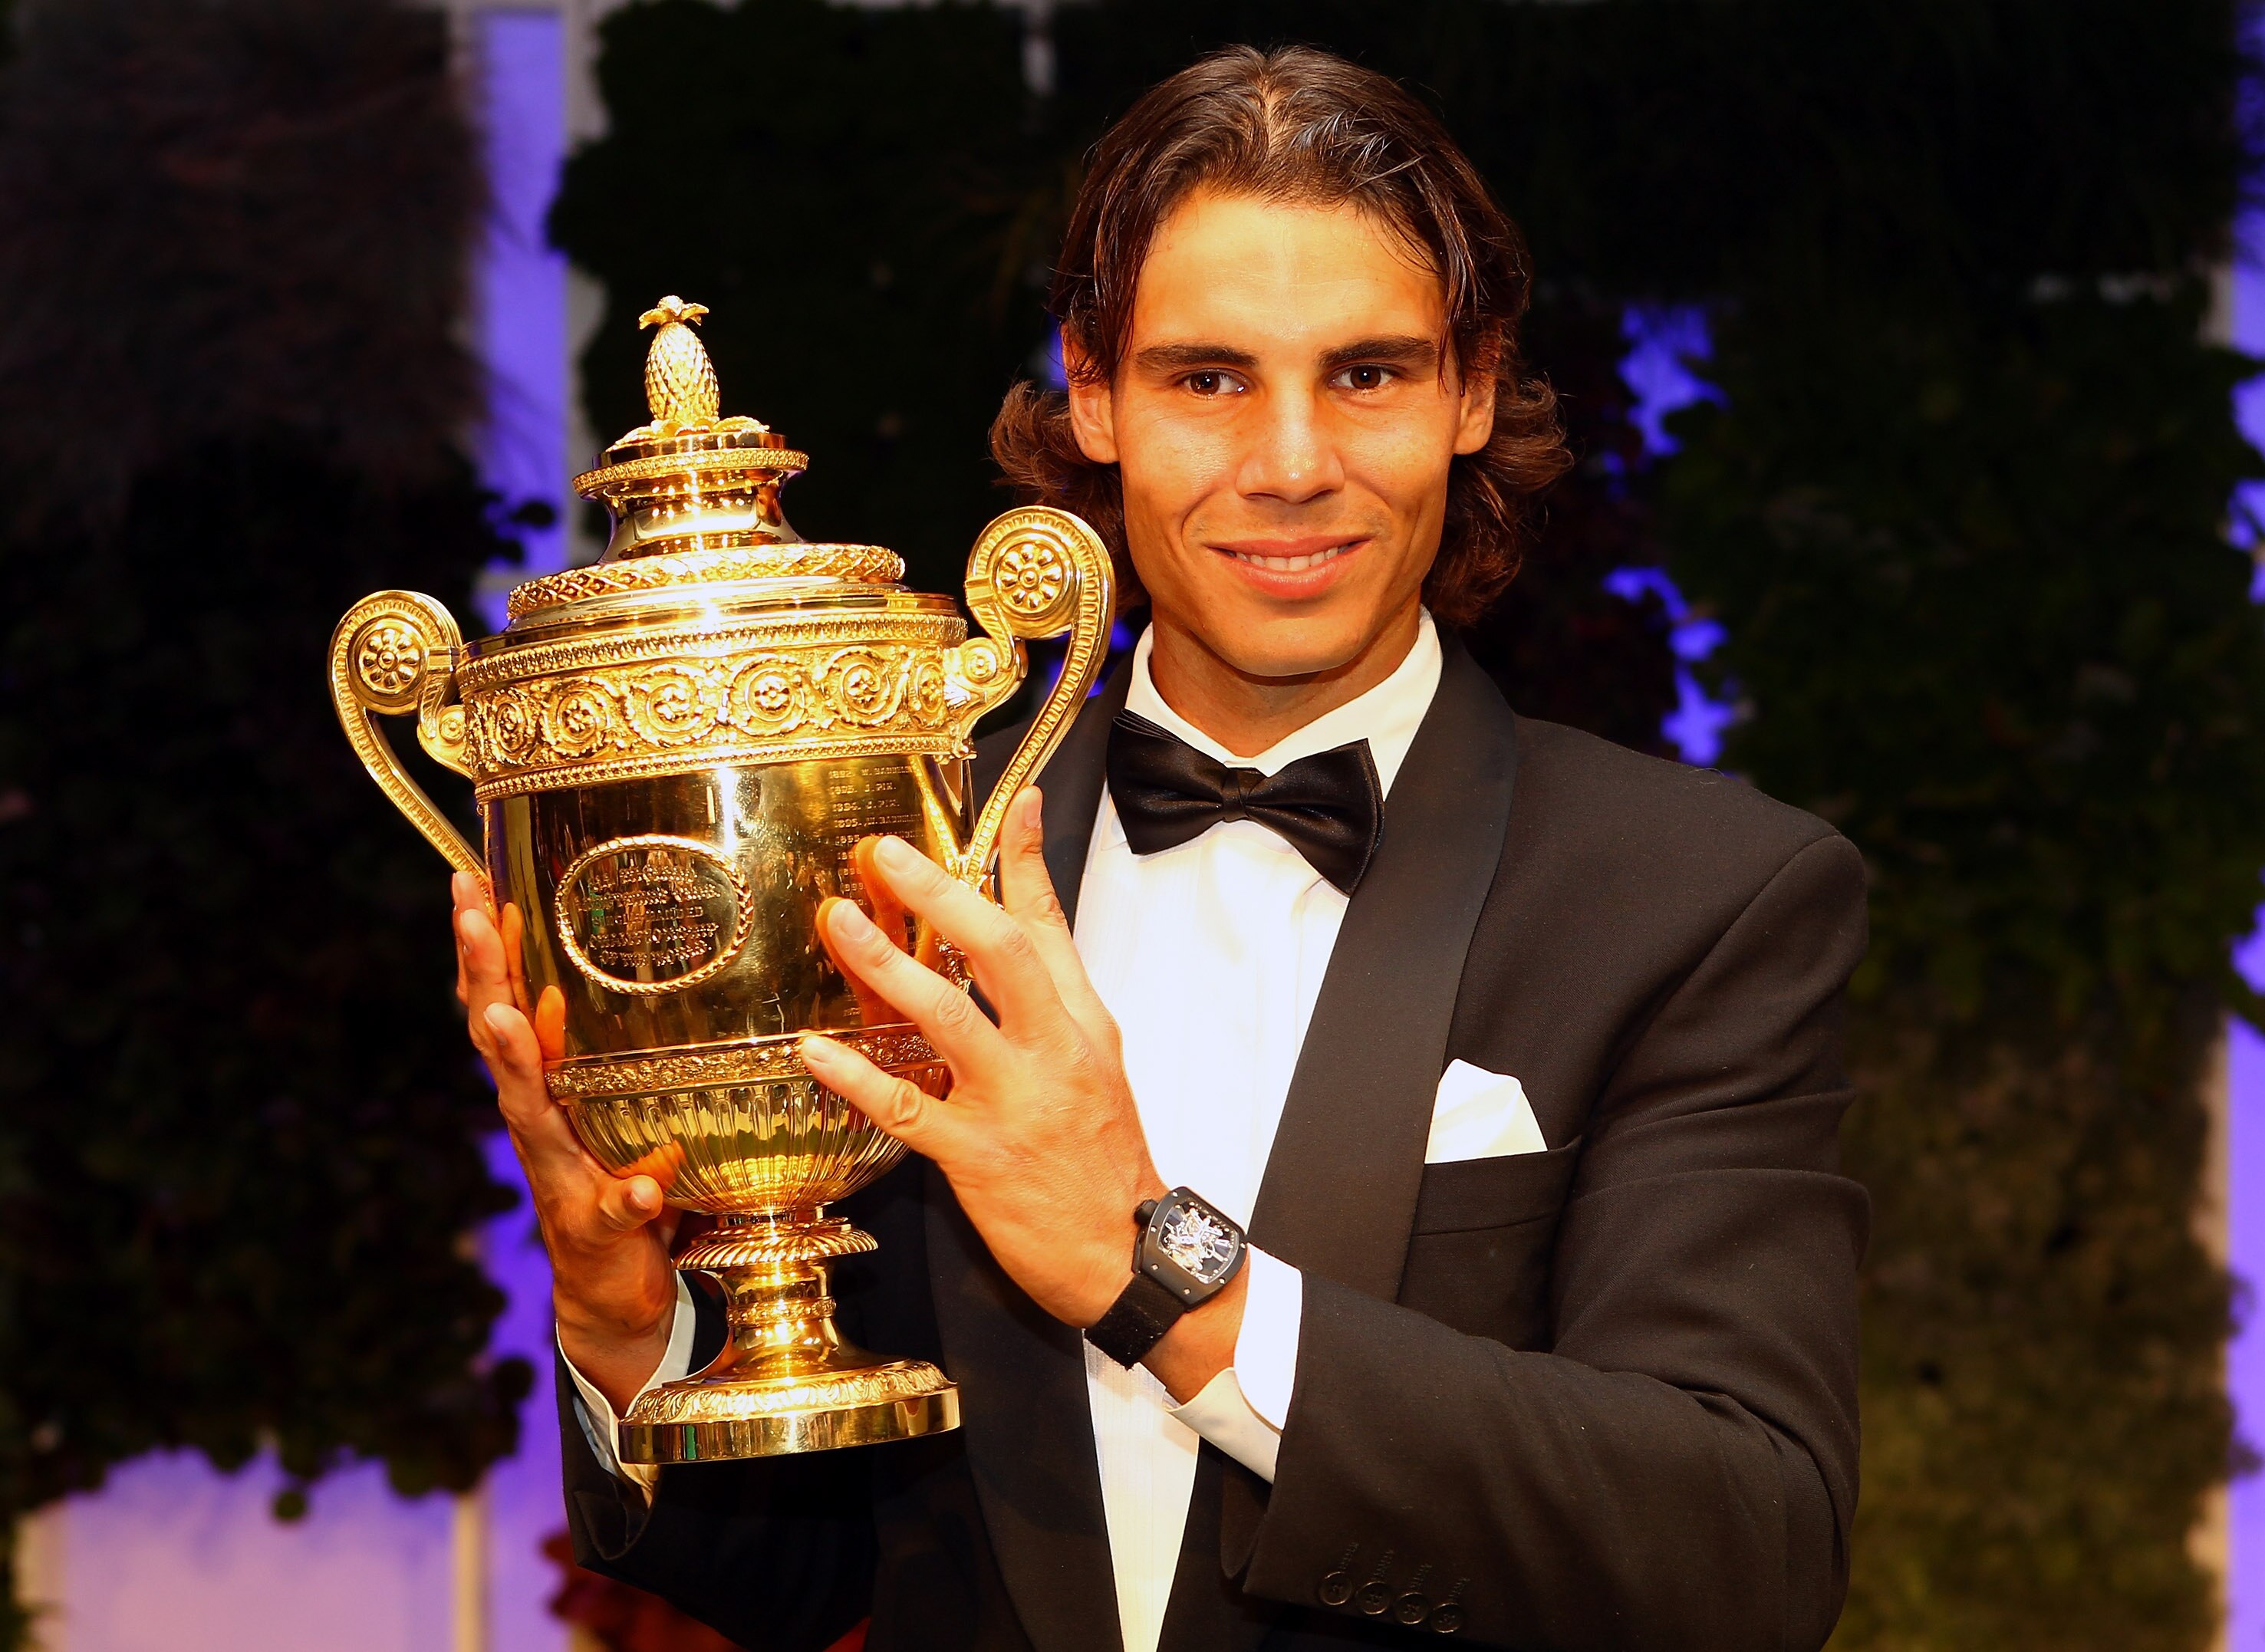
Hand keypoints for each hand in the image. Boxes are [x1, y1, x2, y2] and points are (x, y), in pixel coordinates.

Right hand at [452, 873, 680, 1412]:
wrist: (611, 1288)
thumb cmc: (619, 1173)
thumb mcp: (620, 1098)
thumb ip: (630, 1043)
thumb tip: (661, 950)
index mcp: (546, 1078)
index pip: (508, 996)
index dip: (487, 942)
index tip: (472, 877)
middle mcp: (539, 1116)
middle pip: (499, 1034)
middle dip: (484, 972)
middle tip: (473, 913)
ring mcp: (560, 1171)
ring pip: (530, 1109)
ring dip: (516, 1062)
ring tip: (505, 1019)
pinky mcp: (598, 1225)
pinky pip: (612, 1207)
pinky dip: (624, 1196)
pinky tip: (641, 1189)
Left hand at [800, 789, 1244, 1398]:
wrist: (1129, 1254)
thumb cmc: (1104, 1159)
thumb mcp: (1097, 1065)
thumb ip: (1052, 1003)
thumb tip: (1022, 943)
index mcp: (1081, 1023)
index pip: (1050, 926)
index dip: (1028, 860)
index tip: (1015, 800)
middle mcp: (1052, 1050)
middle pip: (998, 952)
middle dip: (940, 895)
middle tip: (886, 853)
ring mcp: (1014, 1102)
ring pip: (947, 1016)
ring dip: (885, 964)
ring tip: (836, 922)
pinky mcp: (977, 1157)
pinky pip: (907, 1106)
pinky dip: (857, 1076)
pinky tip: (813, 1049)